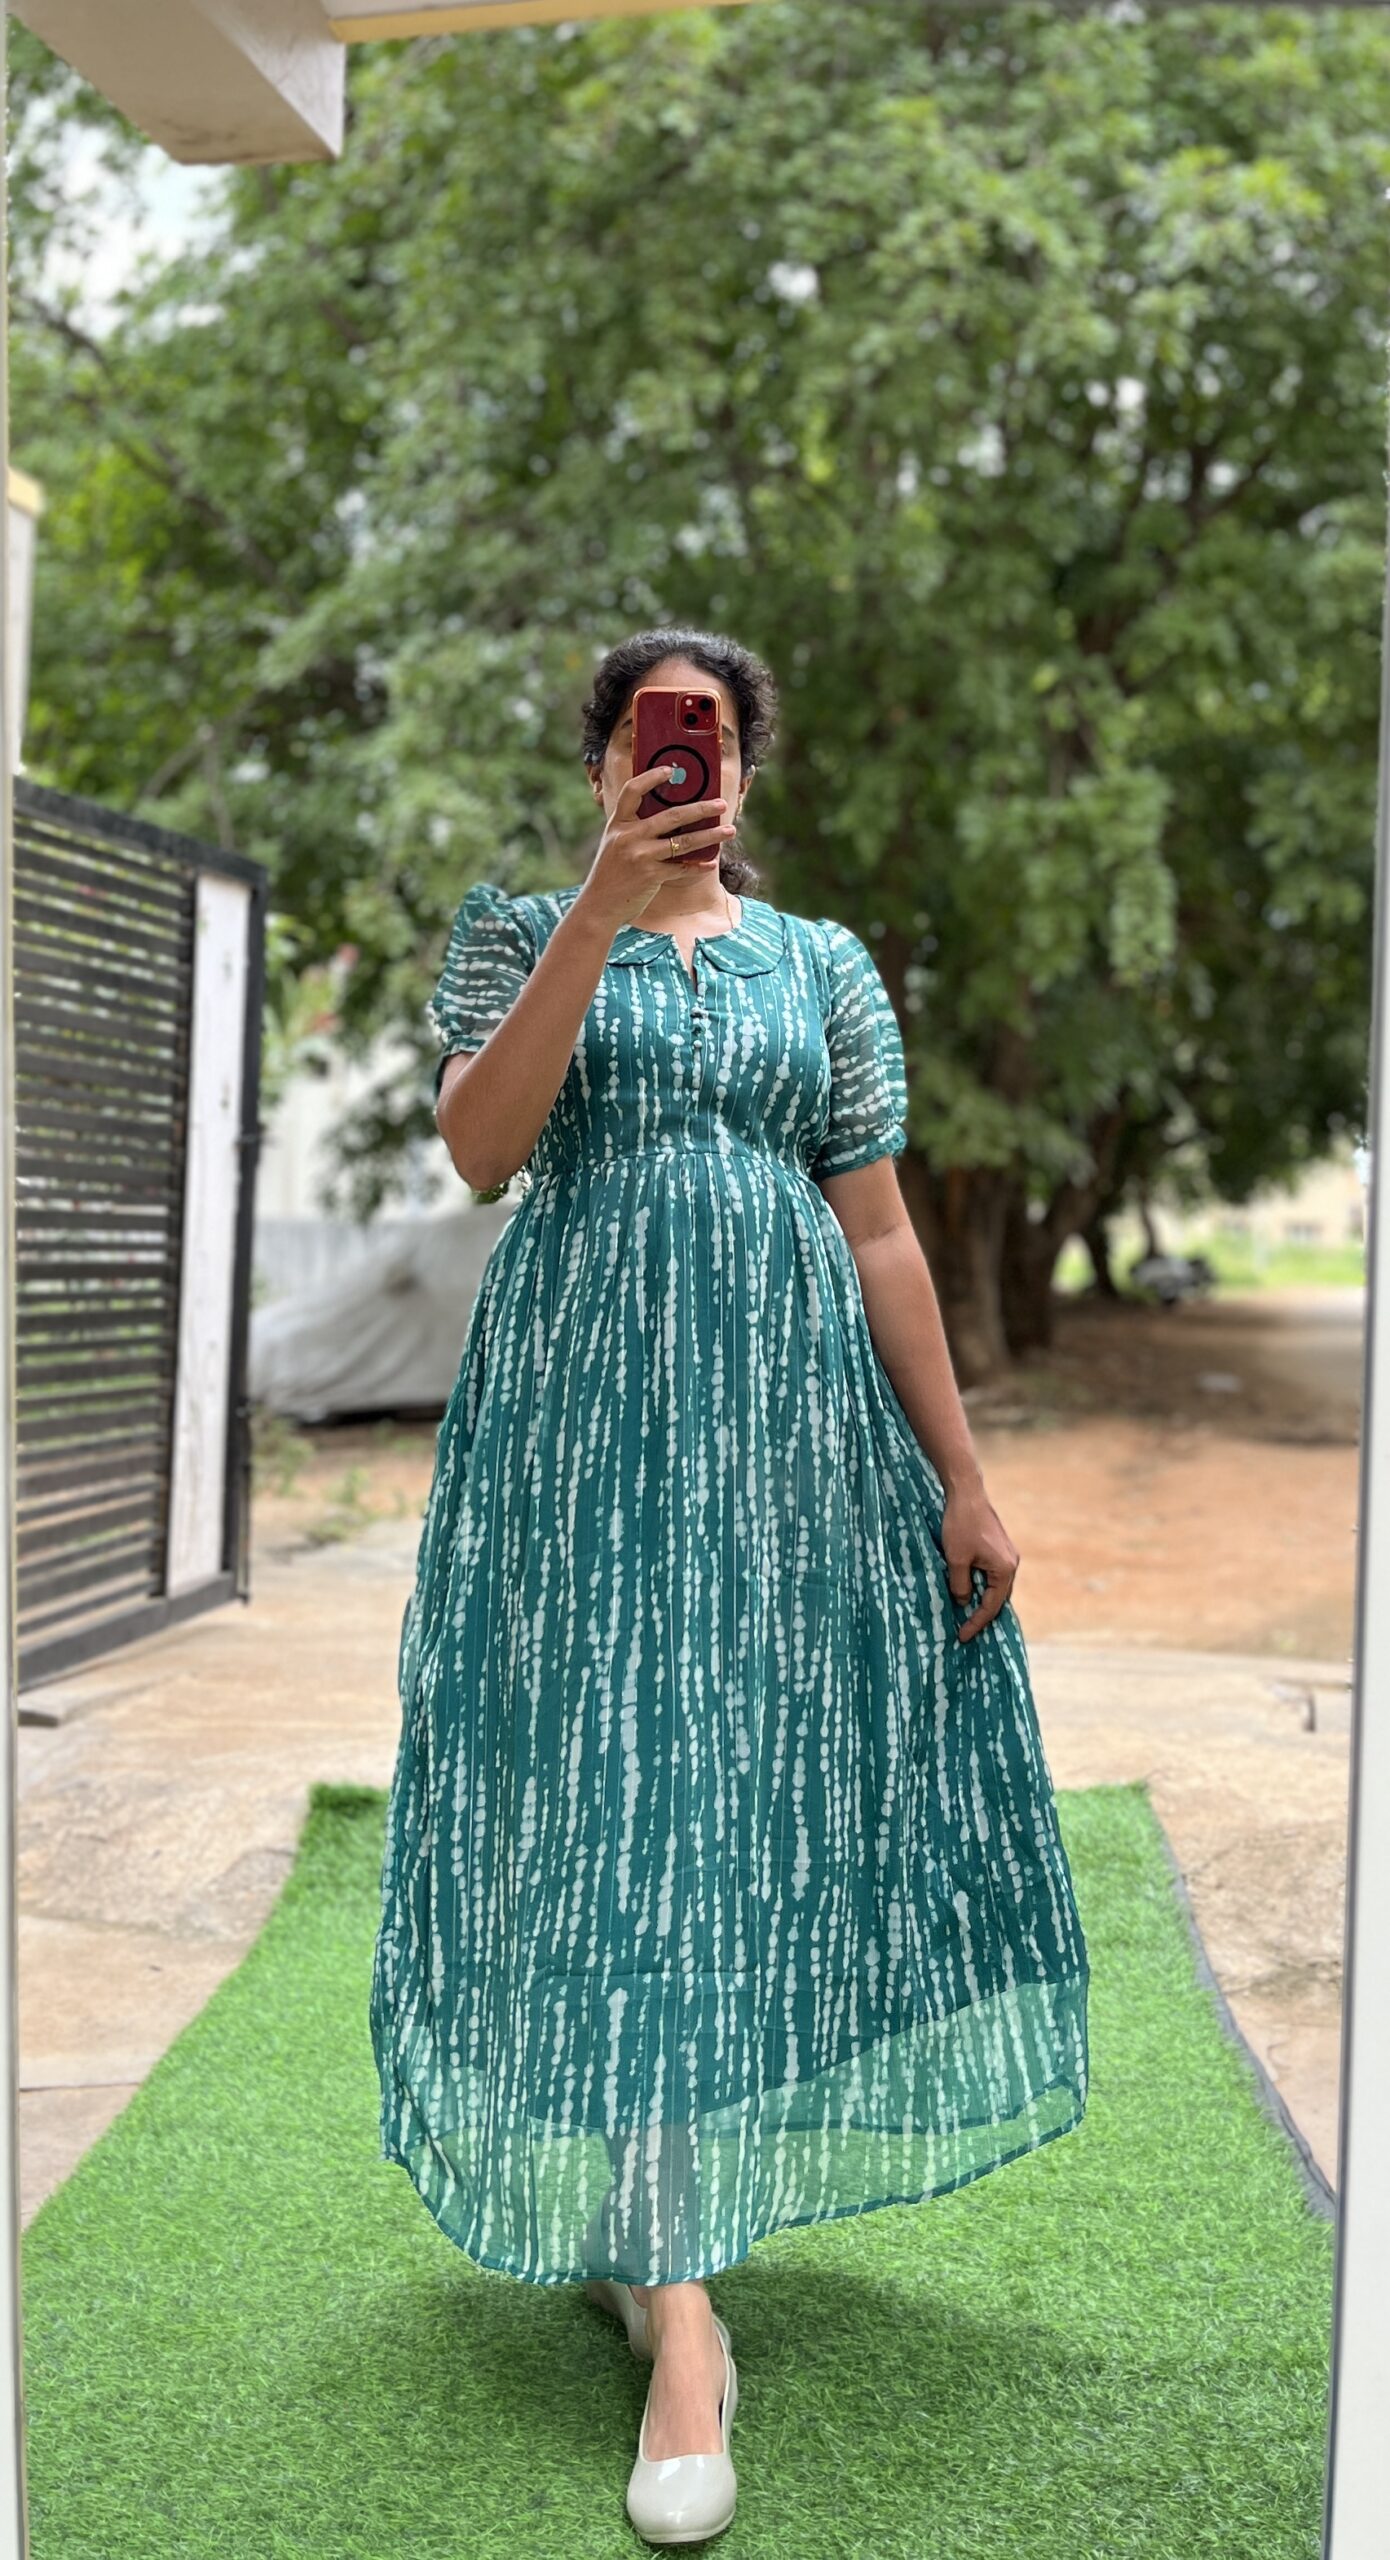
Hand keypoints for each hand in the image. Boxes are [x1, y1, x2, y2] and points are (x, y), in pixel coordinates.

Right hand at [574, 764, 736, 936]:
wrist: (598, 905)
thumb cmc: (610, 873)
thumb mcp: (616, 844)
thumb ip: (634, 829)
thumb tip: (671, 817)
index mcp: (618, 823)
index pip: (633, 791)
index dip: (651, 778)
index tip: (671, 770)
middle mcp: (629, 836)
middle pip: (672, 815)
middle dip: (701, 808)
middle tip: (722, 804)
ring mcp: (640, 856)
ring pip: (684, 842)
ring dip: (710, 835)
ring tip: (730, 830)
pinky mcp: (650, 876)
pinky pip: (682, 868)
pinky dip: (698, 866)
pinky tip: (711, 862)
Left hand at [941, 1481, 1019, 1641]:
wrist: (966, 1493)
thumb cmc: (961, 1525)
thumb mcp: (956, 1559)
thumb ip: (960, 1585)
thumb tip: (964, 1602)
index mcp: (1005, 1570)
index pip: (991, 1606)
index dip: (976, 1623)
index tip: (962, 1636)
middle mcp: (1012, 1564)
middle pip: (998, 1599)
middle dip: (982, 1615)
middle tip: (965, 1630)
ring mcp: (1007, 1555)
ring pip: (996, 1587)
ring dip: (982, 1600)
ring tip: (967, 1615)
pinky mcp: (1000, 1548)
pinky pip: (993, 1575)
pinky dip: (983, 1586)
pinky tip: (970, 1590)